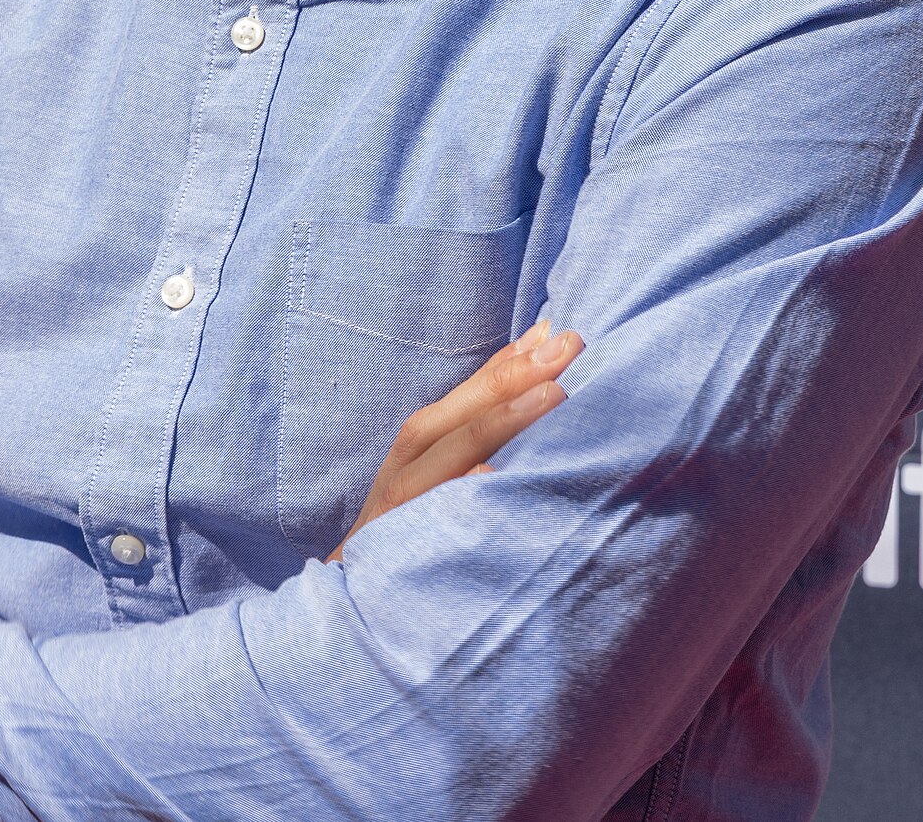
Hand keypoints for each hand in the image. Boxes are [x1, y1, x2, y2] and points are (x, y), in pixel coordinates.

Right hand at [328, 319, 582, 559]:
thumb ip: (480, 417)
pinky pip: (443, 514)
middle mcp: (414, 462)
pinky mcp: (406, 541)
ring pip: (459, 450)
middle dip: (519, 376)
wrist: (352, 589)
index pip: (475, 389)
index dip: (516, 358)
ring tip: (551, 395)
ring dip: (504, 420)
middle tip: (570, 348)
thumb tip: (538, 355)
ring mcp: (409, 502)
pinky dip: (470, 490)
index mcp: (424, 437)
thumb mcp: (437, 462)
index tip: (562, 331)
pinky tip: (497, 473)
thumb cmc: (410, 517)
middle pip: (468, 412)